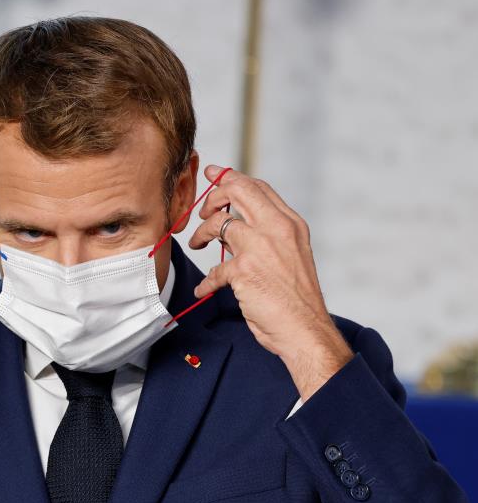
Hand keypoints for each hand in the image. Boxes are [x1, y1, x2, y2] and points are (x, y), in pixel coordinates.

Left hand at [189, 165, 353, 400]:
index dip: (231, 177)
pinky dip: (206, 282)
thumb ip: (267, 235)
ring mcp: (260, 248)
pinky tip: (204, 290)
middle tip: (203, 212)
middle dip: (213, 196)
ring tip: (197, 245)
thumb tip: (235, 224)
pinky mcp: (244, 271)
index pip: (258, 187)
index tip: (214, 173)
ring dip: (201, 233)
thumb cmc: (297, 298)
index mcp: (290, 224)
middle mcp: (276, 230)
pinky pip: (214, 269)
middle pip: (238, 192)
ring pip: (218, 223)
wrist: (306, 329)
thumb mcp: (290, 254)